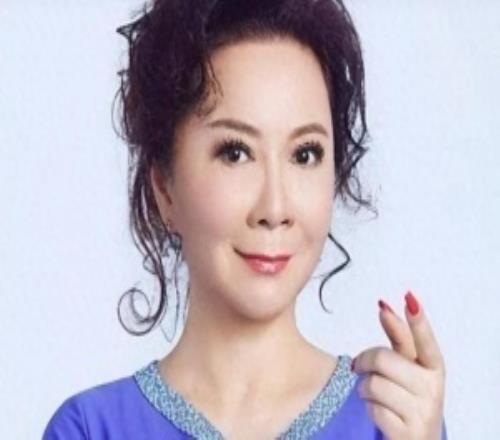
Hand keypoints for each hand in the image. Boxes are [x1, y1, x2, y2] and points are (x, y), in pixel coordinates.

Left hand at [351, 290, 445, 439]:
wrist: (416, 438)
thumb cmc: (409, 395)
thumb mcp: (408, 366)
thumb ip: (398, 337)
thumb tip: (384, 305)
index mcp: (434, 368)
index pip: (425, 341)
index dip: (418, 321)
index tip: (410, 299)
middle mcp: (433, 389)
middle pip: (382, 358)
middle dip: (365, 361)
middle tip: (362, 368)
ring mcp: (422, 413)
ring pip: (373, 384)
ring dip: (364, 388)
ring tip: (374, 394)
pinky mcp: (408, 433)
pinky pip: (372, 409)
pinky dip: (369, 408)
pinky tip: (380, 412)